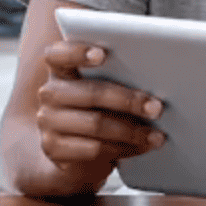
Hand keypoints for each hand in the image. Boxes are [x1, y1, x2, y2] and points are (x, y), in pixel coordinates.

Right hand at [36, 41, 165, 181]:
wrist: (75, 152)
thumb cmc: (98, 109)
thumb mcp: (102, 87)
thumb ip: (116, 75)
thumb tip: (155, 76)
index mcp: (60, 69)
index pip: (58, 54)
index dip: (77, 52)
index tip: (103, 54)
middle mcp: (50, 93)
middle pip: (91, 93)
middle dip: (128, 101)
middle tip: (156, 107)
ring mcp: (48, 122)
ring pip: (96, 124)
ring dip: (132, 131)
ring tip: (157, 134)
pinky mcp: (54, 149)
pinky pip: (95, 148)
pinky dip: (124, 148)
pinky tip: (142, 147)